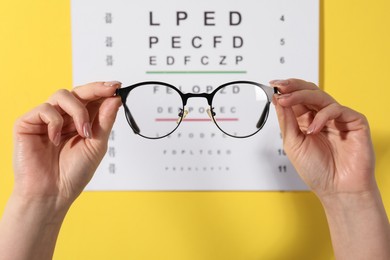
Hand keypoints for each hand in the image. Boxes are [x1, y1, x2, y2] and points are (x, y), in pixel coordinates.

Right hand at [12, 81, 121, 209]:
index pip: (91, 99)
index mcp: (80, 122)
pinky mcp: (27, 123)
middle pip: (78, 91)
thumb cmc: (73, 173)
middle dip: (96, 89)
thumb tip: (115, 98)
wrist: (52, 194)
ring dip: (78, 111)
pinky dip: (55, 122)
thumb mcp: (97, 145)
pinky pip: (45, 109)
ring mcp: (45, 119)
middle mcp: (63, 117)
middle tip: (110, 89)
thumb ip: (105, 120)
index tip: (117, 86)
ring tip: (84, 132)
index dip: (103, 90)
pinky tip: (56, 139)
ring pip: (62, 95)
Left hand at [271, 79, 375, 197]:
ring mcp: (337, 118)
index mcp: (306, 121)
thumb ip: (286, 121)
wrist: (337, 190)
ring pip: (320, 96)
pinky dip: (322, 116)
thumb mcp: (292, 143)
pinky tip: (313, 129)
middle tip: (280, 86)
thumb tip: (278, 99)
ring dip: (301, 95)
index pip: (296, 99)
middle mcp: (321, 117)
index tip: (273, 86)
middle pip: (308, 92)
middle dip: (292, 87)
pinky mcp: (354, 121)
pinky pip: (336, 109)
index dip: (285, 91)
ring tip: (287, 101)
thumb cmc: (316, 170)